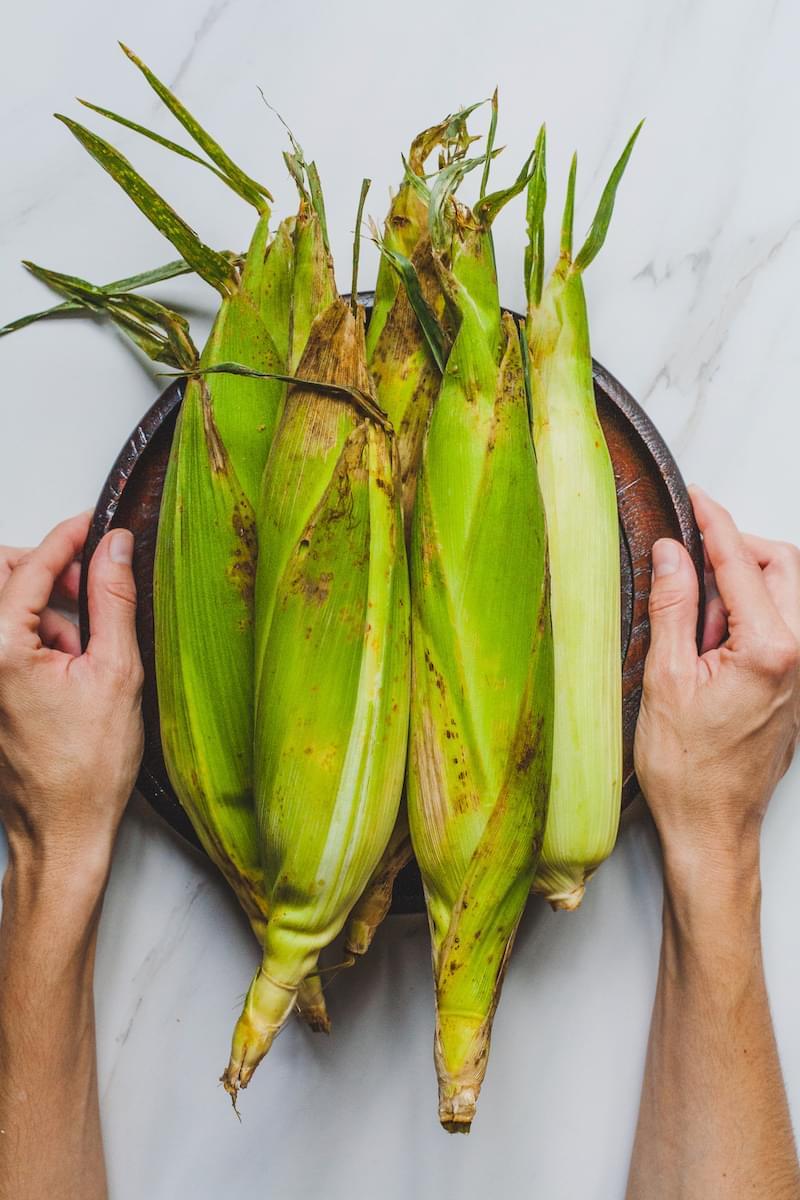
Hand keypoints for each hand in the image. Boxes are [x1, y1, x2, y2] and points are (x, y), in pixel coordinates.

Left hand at [0, 514, 143, 893]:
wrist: (63, 831)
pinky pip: (4, 641)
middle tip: (90, 585)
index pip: (29, 569)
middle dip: (46, 572)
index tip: (93, 525)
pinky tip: (69, 670)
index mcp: (0, 650)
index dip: (66, 539)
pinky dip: (36, 639)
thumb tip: (114, 548)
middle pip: (2, 580)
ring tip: (86, 652)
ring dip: (45, 612)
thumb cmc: (87, 770)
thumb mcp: (116, 673)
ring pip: (5, 610)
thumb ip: (113, 601)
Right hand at [634, 487, 799, 889]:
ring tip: (690, 623)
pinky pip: (777, 628)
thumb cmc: (689, 772)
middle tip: (690, 555)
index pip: (743, 563)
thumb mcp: (664, 679)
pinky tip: (705, 644)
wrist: (711, 829)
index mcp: (770, 650)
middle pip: (782, 568)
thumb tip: (673, 554)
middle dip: (738, 549)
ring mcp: (799, 674)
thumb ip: (673, 607)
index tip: (696, 498)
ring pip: (783, 596)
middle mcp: (798, 657)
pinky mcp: (790, 687)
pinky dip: (743, 618)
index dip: (716, 523)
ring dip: (738, 587)